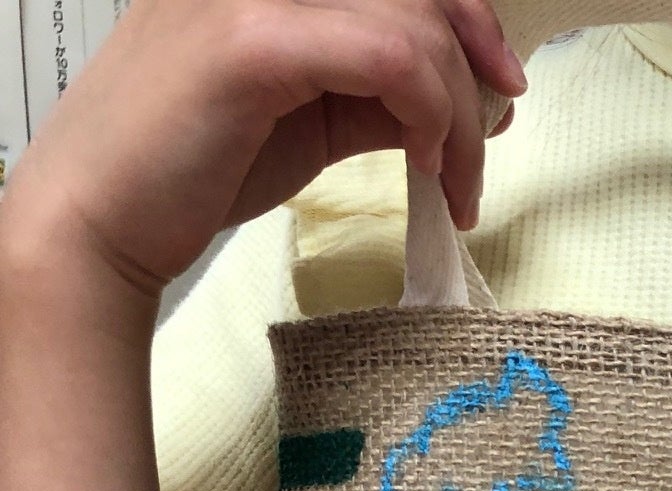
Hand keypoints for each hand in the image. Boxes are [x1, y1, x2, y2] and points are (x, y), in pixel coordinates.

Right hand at [0, 0, 526, 295]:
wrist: (103, 219)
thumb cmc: (197, 168)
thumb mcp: (311, 116)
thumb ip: (377, 93)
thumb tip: (464, 101)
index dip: (464, 11)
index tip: (499, 81)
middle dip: (474, 59)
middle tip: (495, 134)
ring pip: (413, 24)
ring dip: (458, 112)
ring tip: (455, 181)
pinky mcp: (255, 41)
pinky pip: (388, 55)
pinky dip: (429, 113)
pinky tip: (427, 167)